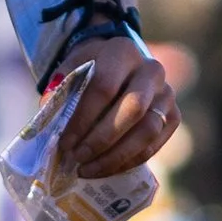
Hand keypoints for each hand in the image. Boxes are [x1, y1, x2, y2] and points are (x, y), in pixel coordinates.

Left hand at [59, 34, 180, 179]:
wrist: (118, 66)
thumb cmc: (89, 71)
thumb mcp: (69, 72)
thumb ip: (59, 95)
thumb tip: (47, 129)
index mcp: (122, 51)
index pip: (104, 87)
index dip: (83, 119)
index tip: (64, 143)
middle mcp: (151, 70)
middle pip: (133, 109)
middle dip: (101, 140)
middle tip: (77, 159)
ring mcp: (167, 93)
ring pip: (148, 130)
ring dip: (116, 156)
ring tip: (88, 169)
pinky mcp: (174, 116)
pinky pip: (154, 144)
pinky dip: (129, 160)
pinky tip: (106, 168)